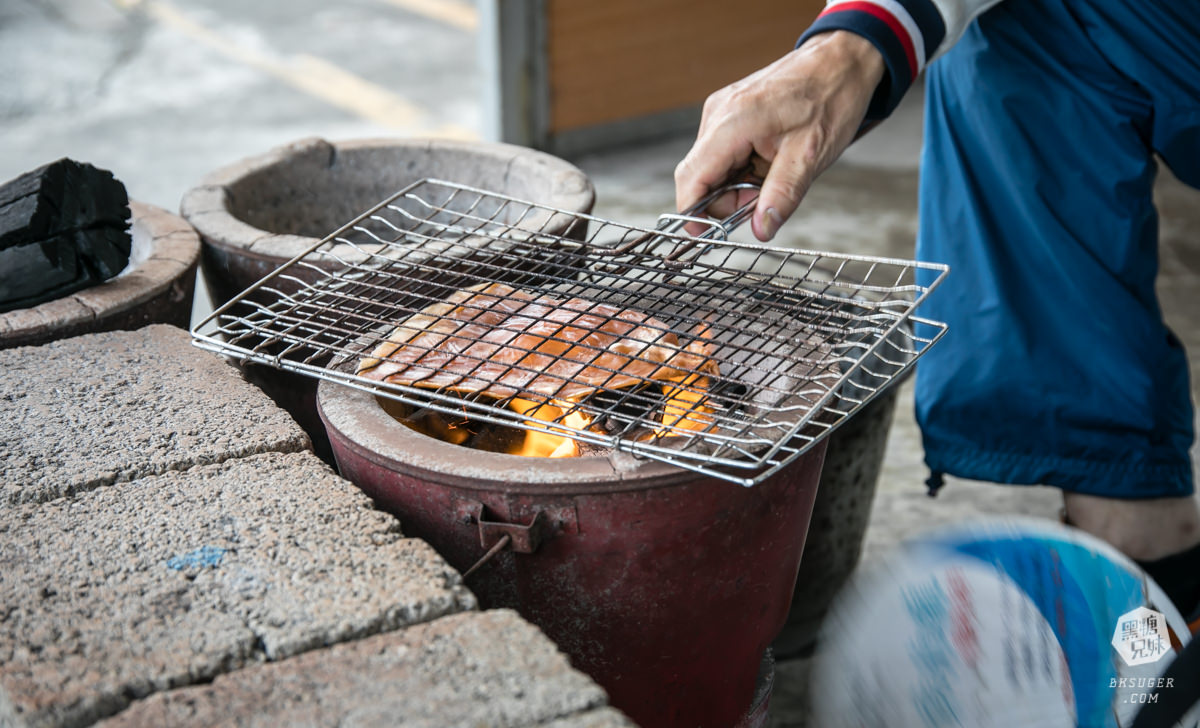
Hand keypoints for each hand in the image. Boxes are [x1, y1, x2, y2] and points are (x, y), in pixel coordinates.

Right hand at [674, 31, 884, 240]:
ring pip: (710, 167)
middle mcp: (719, 114)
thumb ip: (782, 196)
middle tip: (760, 203)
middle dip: (723, 200)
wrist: (841, 62)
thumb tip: (761, 229)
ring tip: (771, 176)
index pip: (692, 177)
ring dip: (734, 185)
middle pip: (698, 175)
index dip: (692, 211)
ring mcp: (722, 111)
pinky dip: (739, 168)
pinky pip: (721, 153)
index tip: (704, 235)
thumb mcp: (810, 156)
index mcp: (733, 122)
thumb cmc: (830, 98)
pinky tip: (766, 163)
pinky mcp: (729, 112)